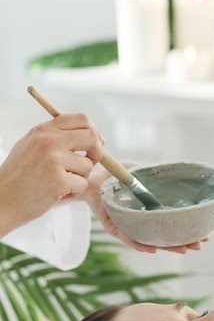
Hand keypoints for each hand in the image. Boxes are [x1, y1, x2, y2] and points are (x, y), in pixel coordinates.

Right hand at [0, 114, 103, 236]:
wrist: (2, 200)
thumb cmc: (18, 177)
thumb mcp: (30, 146)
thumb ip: (54, 137)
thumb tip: (88, 135)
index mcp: (43, 130)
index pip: (81, 119)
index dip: (94, 132)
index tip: (97, 144)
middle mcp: (49, 141)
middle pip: (92, 137)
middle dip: (97, 152)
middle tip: (90, 164)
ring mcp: (54, 159)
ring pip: (88, 165)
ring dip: (79, 178)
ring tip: (60, 185)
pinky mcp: (59, 180)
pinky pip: (82, 184)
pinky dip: (73, 193)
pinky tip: (56, 194)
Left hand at [80, 163, 208, 253]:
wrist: (93, 172)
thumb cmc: (119, 173)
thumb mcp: (144, 173)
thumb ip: (160, 179)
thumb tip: (184, 177)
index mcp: (151, 212)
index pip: (173, 224)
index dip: (189, 230)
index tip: (206, 233)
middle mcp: (141, 222)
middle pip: (166, 237)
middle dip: (184, 242)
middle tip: (199, 244)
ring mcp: (128, 226)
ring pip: (151, 241)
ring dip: (168, 247)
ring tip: (184, 249)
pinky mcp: (113, 226)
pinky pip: (128, 237)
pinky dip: (140, 244)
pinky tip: (154, 249)